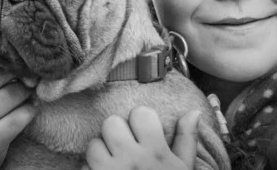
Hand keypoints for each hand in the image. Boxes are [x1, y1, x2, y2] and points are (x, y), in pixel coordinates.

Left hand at [84, 106, 200, 169]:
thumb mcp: (184, 169)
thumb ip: (186, 139)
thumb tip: (192, 112)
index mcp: (155, 152)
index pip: (140, 113)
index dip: (142, 121)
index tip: (145, 134)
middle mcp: (131, 159)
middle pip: (111, 123)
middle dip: (118, 133)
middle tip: (127, 147)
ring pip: (94, 144)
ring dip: (101, 153)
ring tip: (115, 165)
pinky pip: (84, 167)